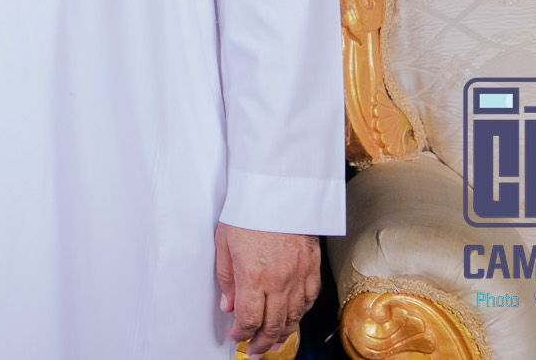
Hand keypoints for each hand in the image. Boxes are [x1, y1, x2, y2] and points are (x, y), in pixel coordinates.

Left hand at [214, 223, 318, 356]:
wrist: (279, 191)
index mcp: (253, 276)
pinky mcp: (312, 268)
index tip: (235, 337)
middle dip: (261, 342)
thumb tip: (228, 305)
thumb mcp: (224, 242)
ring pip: (293, 317)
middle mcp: (278, 281)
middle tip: (254, 350)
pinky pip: (308, 300)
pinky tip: (293, 319)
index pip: (247, 318)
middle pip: (272, 324)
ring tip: (272, 342)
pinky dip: (299, 314)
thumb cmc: (249, 211)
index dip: (240, 333)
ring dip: (282, 334)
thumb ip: (226, 278)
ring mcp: (298, 276)